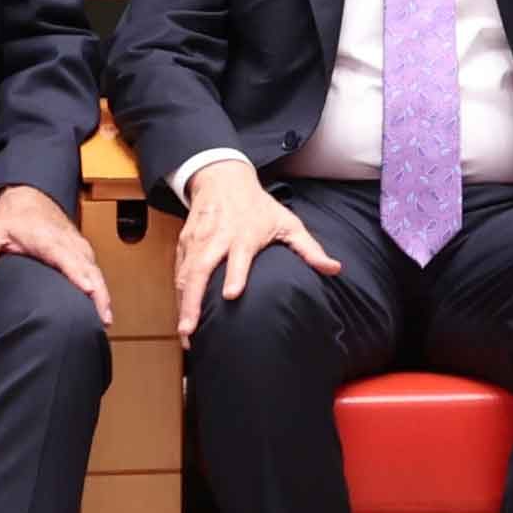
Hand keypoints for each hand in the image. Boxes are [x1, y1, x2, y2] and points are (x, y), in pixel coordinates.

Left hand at [0, 181, 109, 308]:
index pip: (66, 257)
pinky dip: (101, 286)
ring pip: (96, 270)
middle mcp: (67, 242)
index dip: (79, 275)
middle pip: (89, 268)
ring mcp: (77, 245)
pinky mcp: (81, 249)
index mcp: (47, 238)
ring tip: (106, 320)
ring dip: (103, 293)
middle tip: (104, 321)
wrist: (28, 195)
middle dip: (100, 293)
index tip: (89, 291)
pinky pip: (94, 268)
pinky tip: (102, 305)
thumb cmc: (11, 216)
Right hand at [166, 157, 340, 332]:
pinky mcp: (185, 243)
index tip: (232, 295)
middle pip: (202, 270)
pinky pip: (178, 271)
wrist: (224, 179)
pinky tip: (182, 315)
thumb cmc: (258, 206)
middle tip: (190, 330)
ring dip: (182, 304)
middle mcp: (218, 238)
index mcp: (245, 234)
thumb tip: (334, 269)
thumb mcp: (287, 222)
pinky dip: (177, 294)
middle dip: (194, 301)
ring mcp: (198, 241)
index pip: (239, 256)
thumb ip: (309, 249)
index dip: (235, 274)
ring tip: (184, 333)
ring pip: (185, 274)